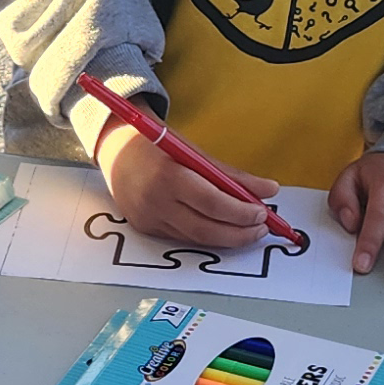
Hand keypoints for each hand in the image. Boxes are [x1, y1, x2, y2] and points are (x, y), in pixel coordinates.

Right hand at [97, 123, 279, 248]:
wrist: (113, 150)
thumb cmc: (156, 146)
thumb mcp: (193, 152)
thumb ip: (232, 175)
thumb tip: (270, 190)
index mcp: (168, 175)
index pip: (213, 202)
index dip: (241, 212)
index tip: (263, 212)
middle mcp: (155, 201)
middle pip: (206, 228)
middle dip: (240, 232)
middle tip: (262, 228)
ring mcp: (148, 218)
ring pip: (196, 238)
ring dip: (227, 237)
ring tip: (247, 230)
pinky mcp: (145, 228)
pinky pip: (182, 238)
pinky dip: (206, 235)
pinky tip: (220, 228)